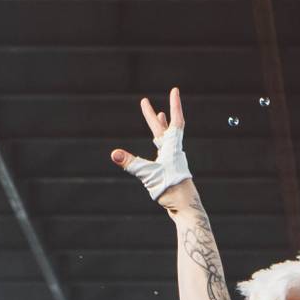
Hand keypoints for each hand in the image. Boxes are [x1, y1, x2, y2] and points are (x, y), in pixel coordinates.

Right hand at [111, 86, 195, 211]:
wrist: (186, 208)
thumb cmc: (171, 190)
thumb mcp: (149, 175)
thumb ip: (131, 163)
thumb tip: (114, 154)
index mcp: (172, 148)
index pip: (175, 121)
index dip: (175, 105)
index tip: (175, 90)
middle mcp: (174, 152)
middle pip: (165, 129)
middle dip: (153, 116)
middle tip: (144, 102)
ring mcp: (173, 162)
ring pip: (166, 139)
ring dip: (161, 127)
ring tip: (159, 116)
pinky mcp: (171, 171)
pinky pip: (164, 152)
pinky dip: (160, 144)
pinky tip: (159, 148)